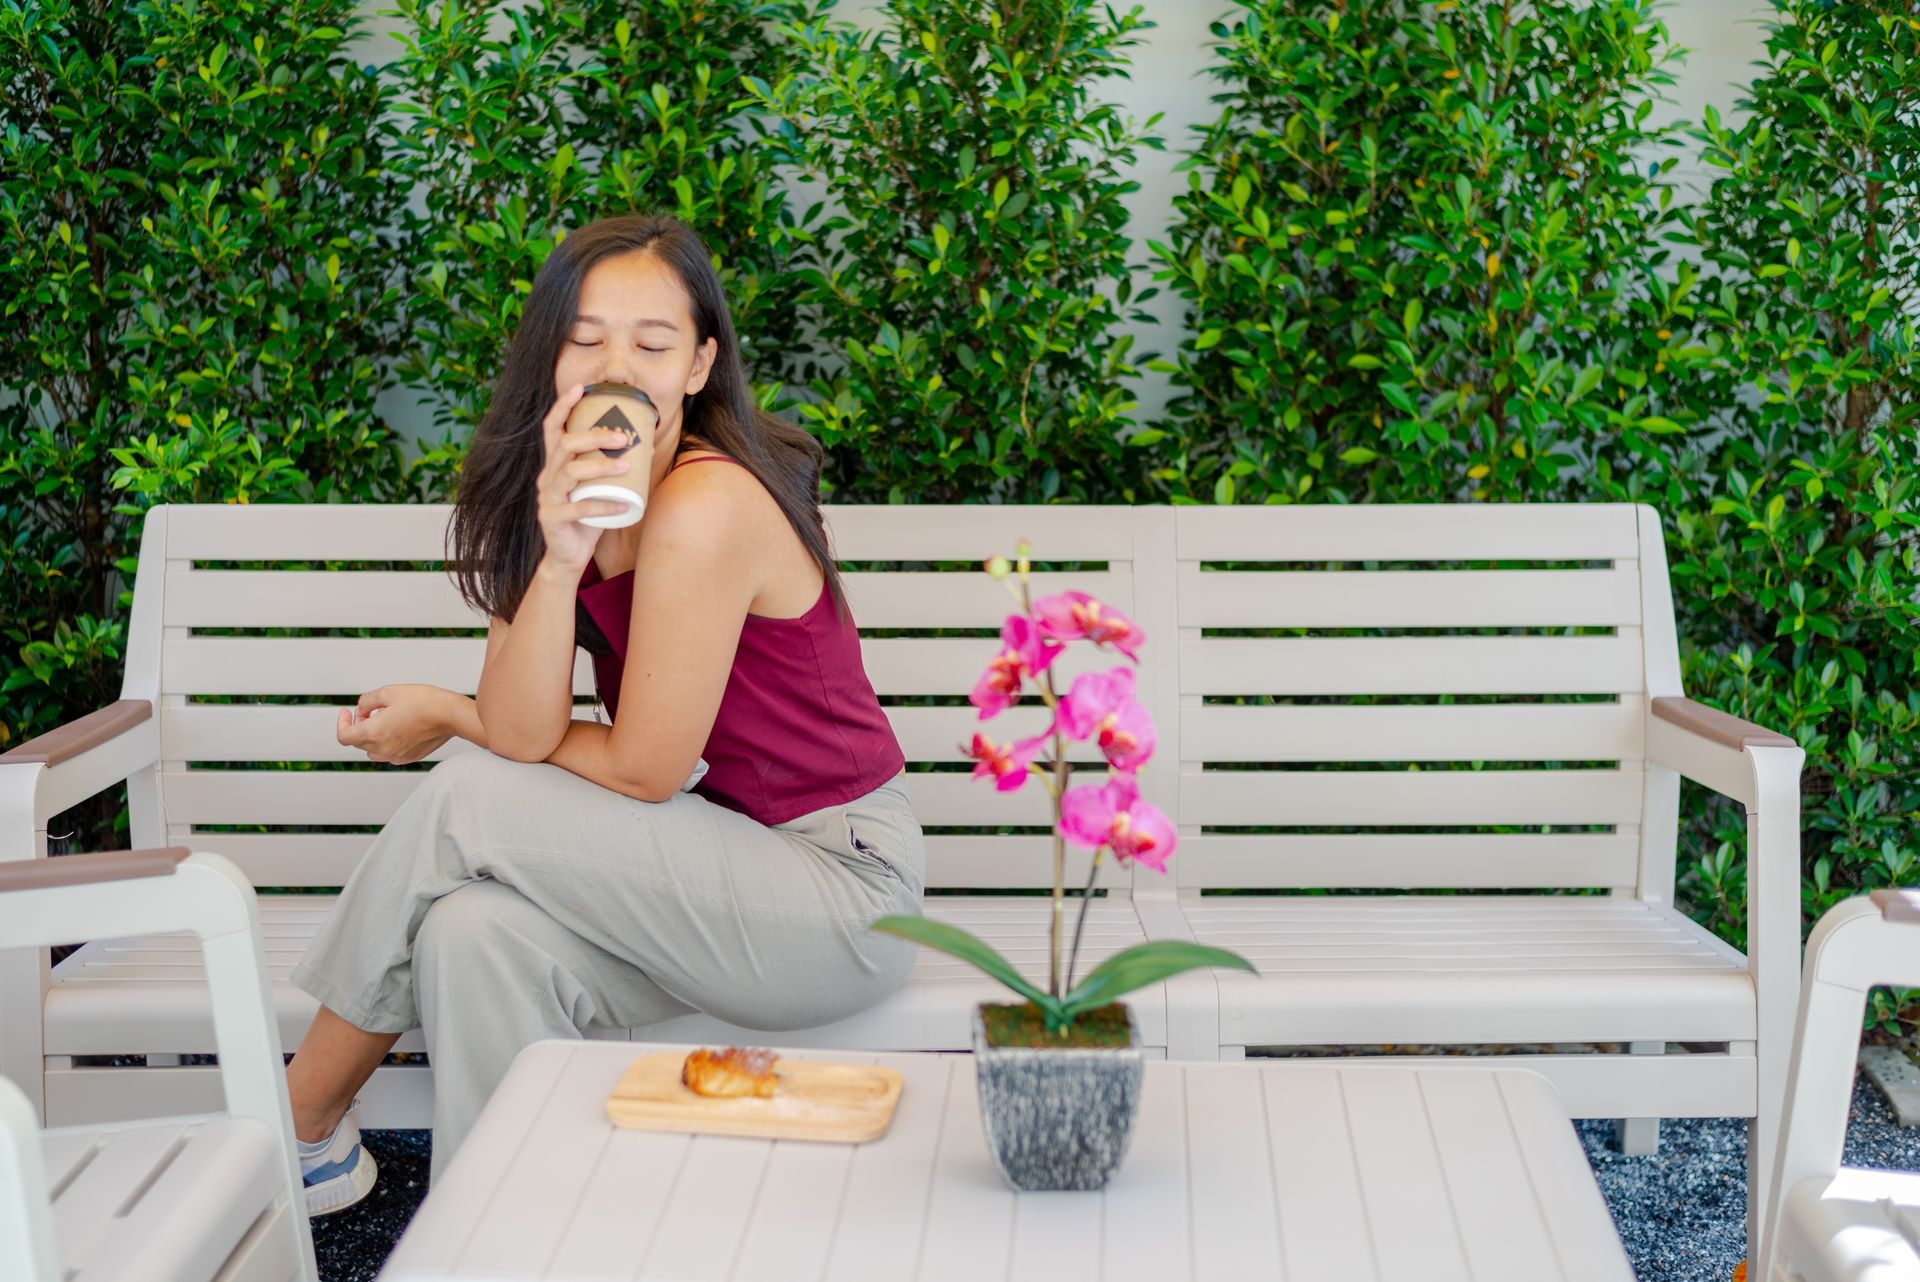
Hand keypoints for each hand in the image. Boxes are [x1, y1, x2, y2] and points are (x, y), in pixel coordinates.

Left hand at [338, 684, 455, 764]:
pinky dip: (388, 743)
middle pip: (358, 743)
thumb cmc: (422, 701)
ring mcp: (397, 755)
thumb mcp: (388, 691)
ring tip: (386, 720)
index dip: (342, 723)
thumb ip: (367, 700)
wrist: (450, 715)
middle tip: (371, 710)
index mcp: (373, 733)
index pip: (344, 736)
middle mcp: (383, 749)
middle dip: (359, 726)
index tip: (348, 712)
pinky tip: (399, 728)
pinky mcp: (410, 757)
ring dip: (373, 737)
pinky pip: (390, 754)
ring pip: (373, 751)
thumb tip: (362, 709)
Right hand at [537, 382, 652, 570]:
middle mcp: (547, 477)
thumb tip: (647, 443)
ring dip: (601, 467)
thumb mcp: (599, 488)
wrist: (569, 556)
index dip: (563, 406)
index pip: (552, 428)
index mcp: (555, 465)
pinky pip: (579, 508)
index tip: (581, 388)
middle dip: (594, 437)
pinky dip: (604, 506)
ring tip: (626, 466)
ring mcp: (547, 498)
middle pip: (565, 446)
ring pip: (571, 474)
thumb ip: (612, 466)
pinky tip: (624, 505)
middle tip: (623, 438)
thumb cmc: (588, 517)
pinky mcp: (552, 519)